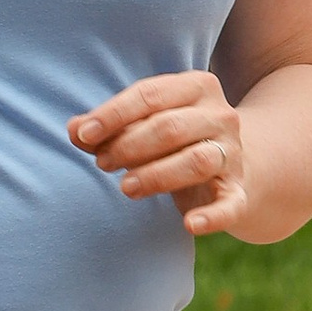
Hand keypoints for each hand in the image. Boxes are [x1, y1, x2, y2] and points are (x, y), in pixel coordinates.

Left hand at [71, 70, 248, 232]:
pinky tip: (189, 224)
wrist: (230, 165)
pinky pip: (229, 204)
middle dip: (129, 146)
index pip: (150, 94)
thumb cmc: (173, 140)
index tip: (84, 135)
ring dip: (155, 175)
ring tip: (125, 188)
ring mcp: (232, 153)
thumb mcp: (142, 125)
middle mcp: (221, 115)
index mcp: (197, 86)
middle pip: (171, 127)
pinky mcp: (238, 191)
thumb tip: (73, 130)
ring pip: (196, 161)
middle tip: (102, 164)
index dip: (114, 115)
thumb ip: (107, 127)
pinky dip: (212, 216)